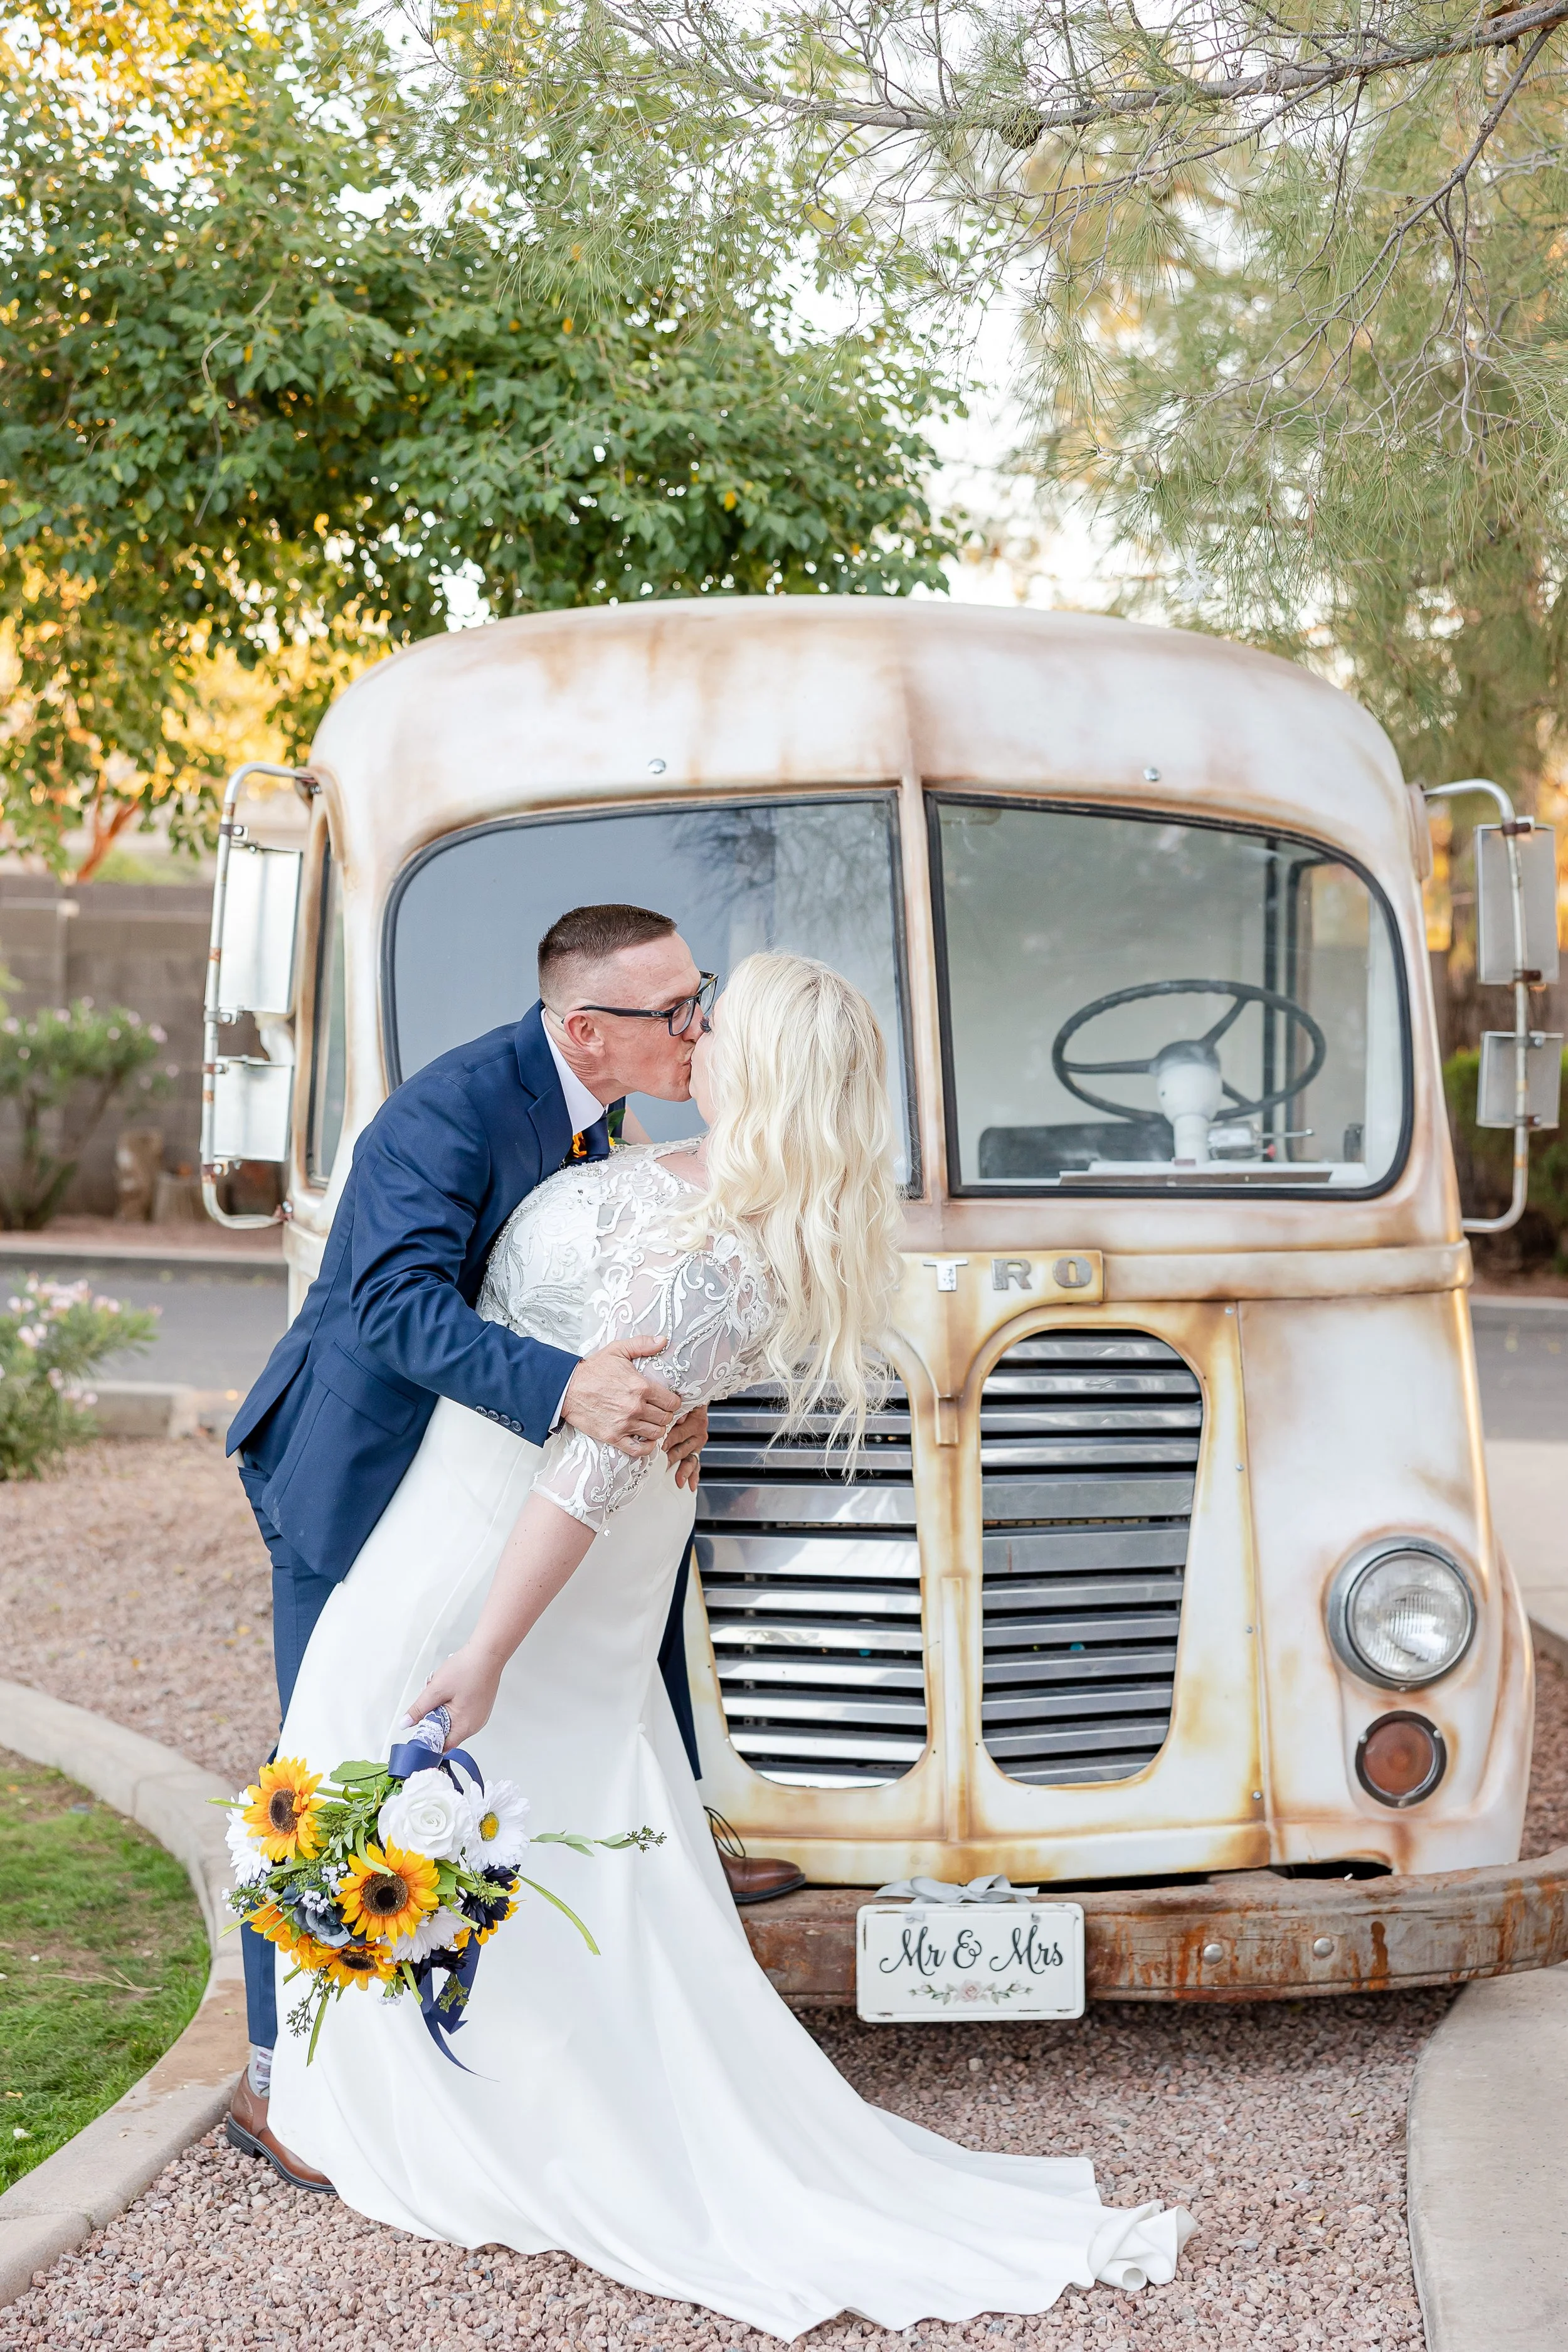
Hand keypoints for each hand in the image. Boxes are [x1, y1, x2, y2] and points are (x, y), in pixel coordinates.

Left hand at [405, 1643, 504, 1750]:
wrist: (488, 1653)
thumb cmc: (467, 1669)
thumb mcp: (436, 1689)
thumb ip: (419, 1709)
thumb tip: (406, 1724)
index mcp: (464, 1726)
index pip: (441, 1746)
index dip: (428, 1739)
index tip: (420, 1727)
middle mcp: (475, 1726)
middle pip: (447, 1734)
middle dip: (435, 1721)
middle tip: (432, 1702)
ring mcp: (480, 1717)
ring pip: (454, 1723)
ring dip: (443, 1713)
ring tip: (443, 1693)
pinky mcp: (481, 1708)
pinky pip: (462, 1715)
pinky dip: (453, 1707)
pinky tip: (452, 1692)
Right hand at [561, 1337, 682, 1457]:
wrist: (567, 1388)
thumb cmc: (593, 1370)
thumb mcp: (618, 1350)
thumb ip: (643, 1344)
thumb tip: (663, 1340)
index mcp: (641, 1387)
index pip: (672, 1402)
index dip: (674, 1401)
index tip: (669, 1400)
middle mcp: (635, 1407)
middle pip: (666, 1418)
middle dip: (666, 1414)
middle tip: (660, 1411)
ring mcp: (625, 1424)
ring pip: (656, 1433)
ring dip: (657, 1429)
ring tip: (652, 1422)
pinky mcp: (613, 1437)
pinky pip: (639, 1450)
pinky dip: (646, 1447)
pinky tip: (645, 1439)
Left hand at [664, 1402, 707, 1491]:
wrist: (694, 1397)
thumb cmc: (683, 1399)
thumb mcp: (681, 1401)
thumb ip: (678, 1410)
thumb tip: (677, 1419)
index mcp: (695, 1419)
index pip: (679, 1433)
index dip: (667, 1441)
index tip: (658, 1449)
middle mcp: (698, 1431)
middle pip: (682, 1448)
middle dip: (671, 1459)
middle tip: (660, 1467)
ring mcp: (697, 1442)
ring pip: (690, 1459)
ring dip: (683, 1470)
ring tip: (677, 1480)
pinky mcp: (696, 1450)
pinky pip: (696, 1464)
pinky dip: (692, 1475)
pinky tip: (690, 1485)